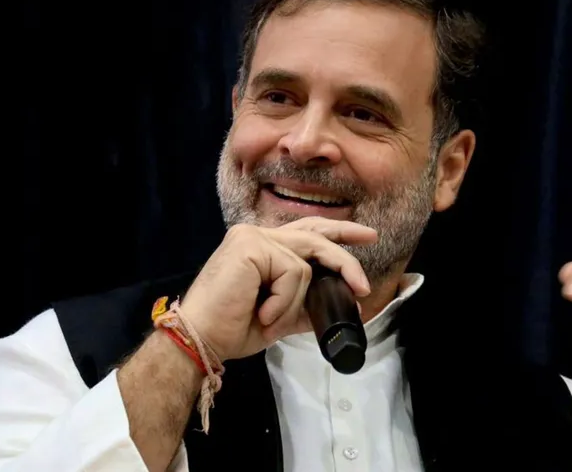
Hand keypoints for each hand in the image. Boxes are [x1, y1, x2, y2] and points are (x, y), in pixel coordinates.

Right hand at [179, 217, 376, 360]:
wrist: (202, 339)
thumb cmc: (233, 328)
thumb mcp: (280, 317)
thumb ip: (307, 305)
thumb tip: (344, 303)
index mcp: (262, 248)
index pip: (307, 232)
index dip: (337, 233)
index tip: (366, 237)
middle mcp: (257, 236)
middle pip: (314, 233)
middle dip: (345, 247)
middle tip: (369, 254)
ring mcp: (253, 238)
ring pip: (305, 264)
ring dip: (296, 300)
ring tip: (272, 319)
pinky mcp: (251, 246)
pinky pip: (292, 273)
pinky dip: (283, 301)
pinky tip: (263, 314)